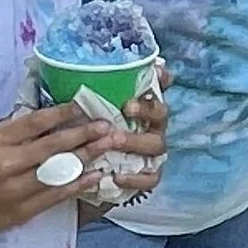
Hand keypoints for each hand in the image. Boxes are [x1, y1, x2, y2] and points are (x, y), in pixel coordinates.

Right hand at [0, 103, 122, 245]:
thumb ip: (14, 133)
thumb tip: (51, 118)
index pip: (34, 122)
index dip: (61, 112)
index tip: (82, 104)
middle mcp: (6, 164)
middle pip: (53, 145)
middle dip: (84, 133)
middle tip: (108, 125)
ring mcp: (15, 190)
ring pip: (59, 170)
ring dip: (87, 157)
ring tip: (109, 145)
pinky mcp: (22, 212)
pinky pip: (56, 195)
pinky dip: (78, 184)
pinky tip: (96, 175)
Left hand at [82, 80, 169, 206]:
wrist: (88, 175)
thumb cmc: (91, 135)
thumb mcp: (89, 112)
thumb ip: (92, 93)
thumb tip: (86, 68)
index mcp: (143, 107)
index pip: (158, 88)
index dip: (160, 80)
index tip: (155, 73)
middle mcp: (153, 127)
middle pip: (161, 114)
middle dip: (146, 109)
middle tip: (125, 108)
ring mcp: (153, 153)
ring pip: (156, 145)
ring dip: (135, 142)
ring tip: (113, 142)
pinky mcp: (149, 176)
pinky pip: (150, 178)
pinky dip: (134, 178)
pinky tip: (117, 176)